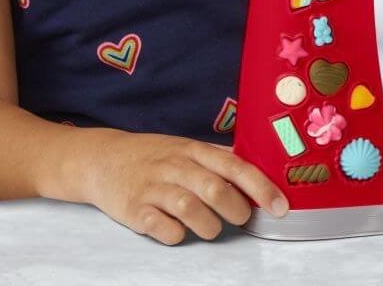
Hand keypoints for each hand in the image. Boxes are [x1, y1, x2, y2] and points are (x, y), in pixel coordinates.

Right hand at [78, 129, 288, 245]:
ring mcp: (153, 187)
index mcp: (192, 149)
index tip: (280, 206)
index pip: (234, 166)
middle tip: (241, 218)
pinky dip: (177, 235)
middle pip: (215, 189)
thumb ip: (217, 159)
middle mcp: (175, 166)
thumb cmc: (152, 155)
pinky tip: (178, 230)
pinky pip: (163, 229)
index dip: (260, 187)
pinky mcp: (134, 210)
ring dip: (209, 226)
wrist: (101, 159)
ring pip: (191, 209)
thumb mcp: (185, 147)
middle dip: (236, 210)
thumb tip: (258, 170)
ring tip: (210, 227)